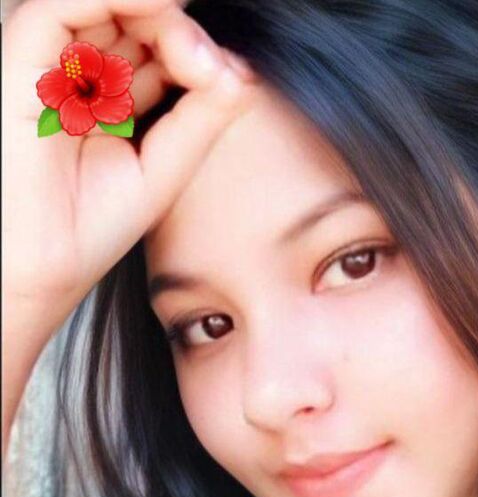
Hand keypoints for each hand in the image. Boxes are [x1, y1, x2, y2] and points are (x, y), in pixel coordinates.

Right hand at [2, 0, 256, 317]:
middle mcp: (79, 78)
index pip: (157, 50)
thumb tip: (234, 66)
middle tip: (209, 63)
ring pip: (103, 5)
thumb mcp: (165, 166)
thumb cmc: (90, 228)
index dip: (193, 51)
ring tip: (190, 46)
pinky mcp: (20, 59)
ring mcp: (51, 66)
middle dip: (177, 30)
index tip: (226, 76)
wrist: (45, 267)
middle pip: (134, 21)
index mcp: (110, 102)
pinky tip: (159, 10)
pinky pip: (61, 7)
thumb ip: (201, 114)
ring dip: (156, 14)